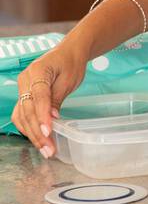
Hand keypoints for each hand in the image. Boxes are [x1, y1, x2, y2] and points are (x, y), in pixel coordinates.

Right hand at [11, 38, 88, 156]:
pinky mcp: (24, 95)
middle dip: (37, 132)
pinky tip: (38, 139)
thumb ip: (57, 99)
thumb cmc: (71, 64)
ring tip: (45, 150)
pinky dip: (28, 128)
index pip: (38, 97)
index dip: (42, 116)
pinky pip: (21, 114)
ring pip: (22, 115)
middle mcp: (24, 80)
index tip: (47, 132)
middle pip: (27, 110)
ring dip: (32, 134)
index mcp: (37, 71)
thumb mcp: (69, 80)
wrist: (68, 53)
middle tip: (49, 149)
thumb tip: (51, 119)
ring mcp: (22, 88)